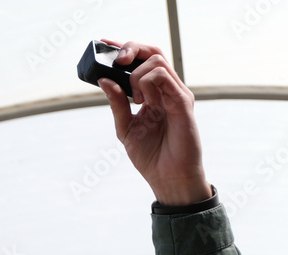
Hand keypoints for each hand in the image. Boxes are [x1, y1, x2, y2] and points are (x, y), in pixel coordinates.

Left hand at [98, 40, 211, 205]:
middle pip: (153, 52)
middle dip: (131, 49)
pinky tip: (143, 101)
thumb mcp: (125, 128)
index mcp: (154, 94)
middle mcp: (167, 90)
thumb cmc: (151, 156)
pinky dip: (147, 83)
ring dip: (138, 75)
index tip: (106, 43)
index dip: (126, 48)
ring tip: (135, 99)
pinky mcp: (183, 102)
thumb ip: (117, 104)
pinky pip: (164, 78)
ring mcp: (176, 94)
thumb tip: (104, 81)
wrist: (168, 177)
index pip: (143, 60)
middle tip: (117, 61)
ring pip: (157, 62)